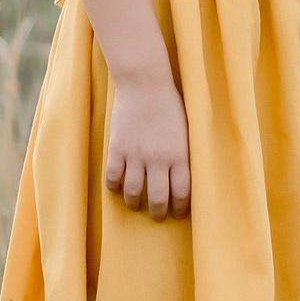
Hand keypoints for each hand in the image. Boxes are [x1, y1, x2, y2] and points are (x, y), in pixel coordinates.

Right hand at [102, 78, 190, 219]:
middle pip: (158, 198)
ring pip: (133, 193)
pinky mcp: (117, 148)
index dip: (181, 207)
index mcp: (179, 154)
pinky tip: (118, 188)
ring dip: (135, 204)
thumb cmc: (170, 104)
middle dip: (159, 213)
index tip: (179, 213)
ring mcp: (135, 155)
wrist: (145, 84)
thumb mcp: (186, 130)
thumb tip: (187, 177)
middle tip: (158, 216)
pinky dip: (114, 188)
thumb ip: (185, 154)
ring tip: (136, 205)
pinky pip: (113, 177)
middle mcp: (158, 158)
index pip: (182, 192)